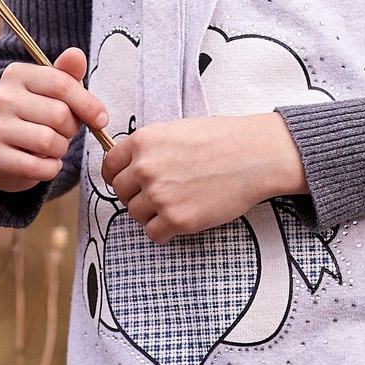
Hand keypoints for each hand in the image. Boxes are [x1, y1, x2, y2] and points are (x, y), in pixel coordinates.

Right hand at [0, 48, 108, 193]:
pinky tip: (47, 163)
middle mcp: (1, 98)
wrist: (5, 152)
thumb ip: (68, 74)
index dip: (87, 103)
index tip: (101, 119)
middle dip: (71, 128)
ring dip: (61, 149)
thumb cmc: (37, 116)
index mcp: (16, 74)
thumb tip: (77, 55)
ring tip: (53, 146)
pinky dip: (51, 168)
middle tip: (65, 132)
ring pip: (48, 142)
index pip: (61, 83)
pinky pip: (36, 167)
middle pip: (58, 114)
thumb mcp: (53, 92)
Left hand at [101, 112, 307, 243]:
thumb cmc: (223, 139)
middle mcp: (145, 168)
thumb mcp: (176, 130)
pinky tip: (182, 217)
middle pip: (120, 192)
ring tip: (177, 202)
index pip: (109, 166)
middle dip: (135, 195)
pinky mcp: (176, 220)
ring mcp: (159, 196)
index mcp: (143, 142)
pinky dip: (164, 230)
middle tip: (159, 194)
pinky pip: (153, 234)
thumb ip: (149, 148)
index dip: (117, 175)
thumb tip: (131, 167)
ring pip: (135, 214)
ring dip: (151, 213)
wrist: (254, 155)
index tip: (127, 182)